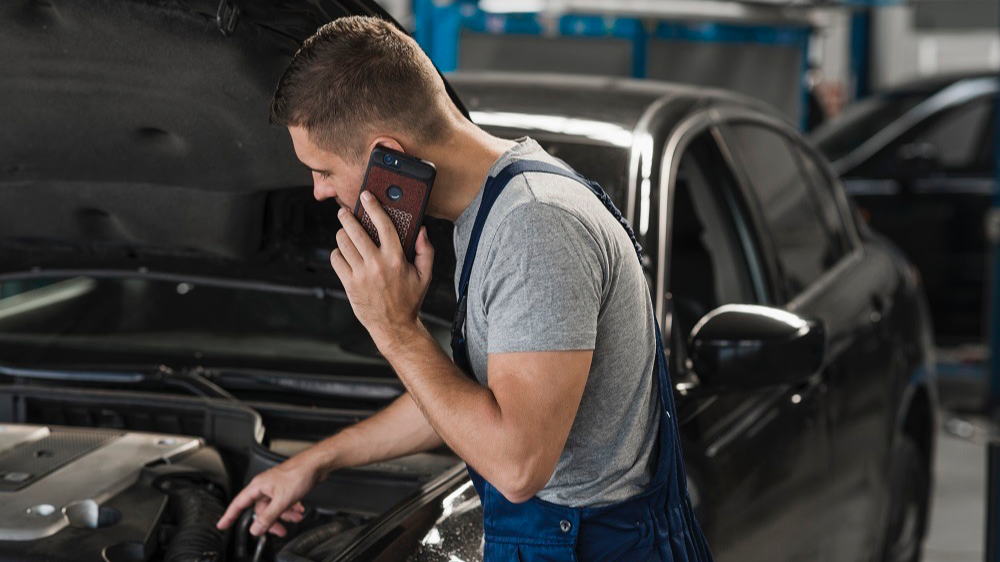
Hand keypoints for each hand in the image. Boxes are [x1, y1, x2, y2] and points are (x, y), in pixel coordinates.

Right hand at [215, 450, 322, 536]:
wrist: (316, 464)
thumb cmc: (299, 473)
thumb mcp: (282, 500)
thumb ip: (268, 516)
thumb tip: (256, 528)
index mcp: (258, 486)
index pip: (238, 504)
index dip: (229, 516)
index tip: (222, 525)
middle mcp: (265, 486)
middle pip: (260, 509)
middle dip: (271, 521)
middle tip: (279, 530)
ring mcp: (275, 486)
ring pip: (274, 507)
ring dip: (284, 515)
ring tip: (295, 518)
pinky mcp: (286, 487)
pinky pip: (283, 502)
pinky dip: (290, 508)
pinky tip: (298, 510)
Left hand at [331, 191, 434, 344]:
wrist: (394, 326)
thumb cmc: (409, 299)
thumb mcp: (425, 275)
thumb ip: (426, 250)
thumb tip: (421, 230)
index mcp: (396, 259)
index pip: (384, 225)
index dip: (373, 207)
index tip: (366, 196)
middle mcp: (377, 265)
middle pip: (355, 231)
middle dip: (347, 217)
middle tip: (345, 212)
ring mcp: (361, 275)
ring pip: (342, 243)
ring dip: (342, 234)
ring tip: (346, 234)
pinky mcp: (349, 284)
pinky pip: (336, 259)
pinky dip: (338, 254)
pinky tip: (345, 255)